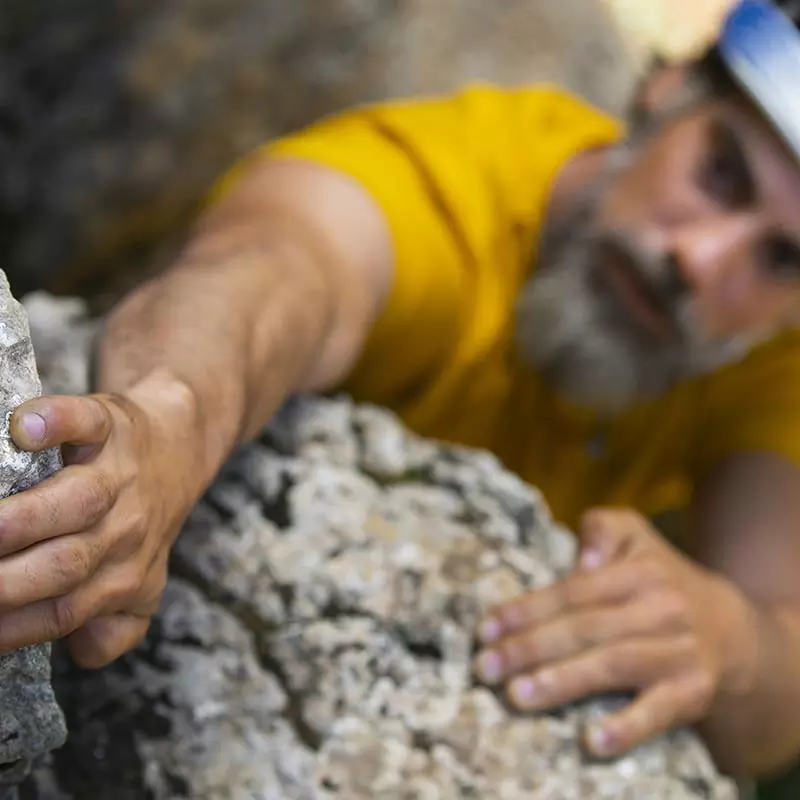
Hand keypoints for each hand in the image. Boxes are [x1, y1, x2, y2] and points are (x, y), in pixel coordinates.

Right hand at [0, 372, 200, 667]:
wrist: (180, 447)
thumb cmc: (142, 518)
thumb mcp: (142, 581)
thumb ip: (114, 624)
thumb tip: (79, 649)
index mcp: (125, 575)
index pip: (60, 613)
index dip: (6, 626)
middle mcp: (126, 529)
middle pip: (66, 565)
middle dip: (6, 583)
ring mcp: (119, 474)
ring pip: (77, 501)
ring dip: (24, 518)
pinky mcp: (111, 424)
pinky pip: (85, 422)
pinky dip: (55, 422)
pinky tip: (24, 428)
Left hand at [473, 508, 754, 757]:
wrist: (733, 632)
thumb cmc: (660, 580)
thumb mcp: (635, 536)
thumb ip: (603, 529)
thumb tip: (580, 560)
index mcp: (638, 571)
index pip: (573, 591)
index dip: (526, 610)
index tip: (485, 630)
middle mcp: (659, 609)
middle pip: (585, 628)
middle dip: (529, 648)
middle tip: (485, 667)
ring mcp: (677, 652)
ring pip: (612, 665)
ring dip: (561, 682)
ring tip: (515, 695)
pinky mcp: (693, 693)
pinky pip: (659, 712)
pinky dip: (627, 728)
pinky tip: (591, 741)